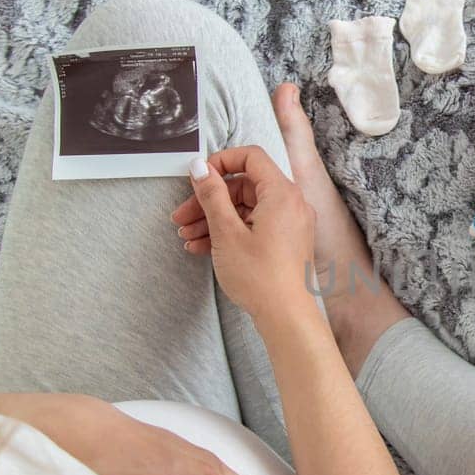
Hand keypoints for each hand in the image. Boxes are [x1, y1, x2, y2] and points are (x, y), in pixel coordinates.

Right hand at [172, 111, 316, 320]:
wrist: (286, 317)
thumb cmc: (260, 276)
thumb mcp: (226, 232)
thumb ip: (212, 195)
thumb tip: (200, 168)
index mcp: (282, 193)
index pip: (251, 157)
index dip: (221, 161)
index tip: (198, 177)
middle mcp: (292, 203)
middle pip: (244, 186)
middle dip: (209, 200)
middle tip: (182, 216)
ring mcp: (291, 224)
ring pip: (246, 209)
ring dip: (214, 219)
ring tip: (187, 237)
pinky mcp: (286, 242)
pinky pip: (255, 226)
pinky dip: (230, 232)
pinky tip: (202, 247)